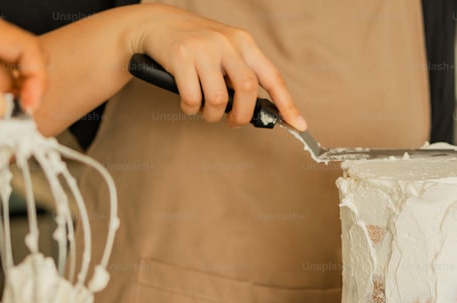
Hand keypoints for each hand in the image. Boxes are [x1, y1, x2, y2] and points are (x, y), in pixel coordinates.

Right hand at [129, 5, 306, 129]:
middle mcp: (226, 43)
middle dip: (241, 116)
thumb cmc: (195, 45)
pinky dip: (190, 109)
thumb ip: (241, 73)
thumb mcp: (225, 50)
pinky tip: (187, 102)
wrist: (158, 23)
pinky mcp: (180, 56)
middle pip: (247, 90)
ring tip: (205, 112)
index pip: (271, 76)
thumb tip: (257, 110)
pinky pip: (191, 98)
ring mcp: (203, 49)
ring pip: (217, 99)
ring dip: (211, 116)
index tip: (298, 125)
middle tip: (233, 122)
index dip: (287, 103)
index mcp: (243, 42)